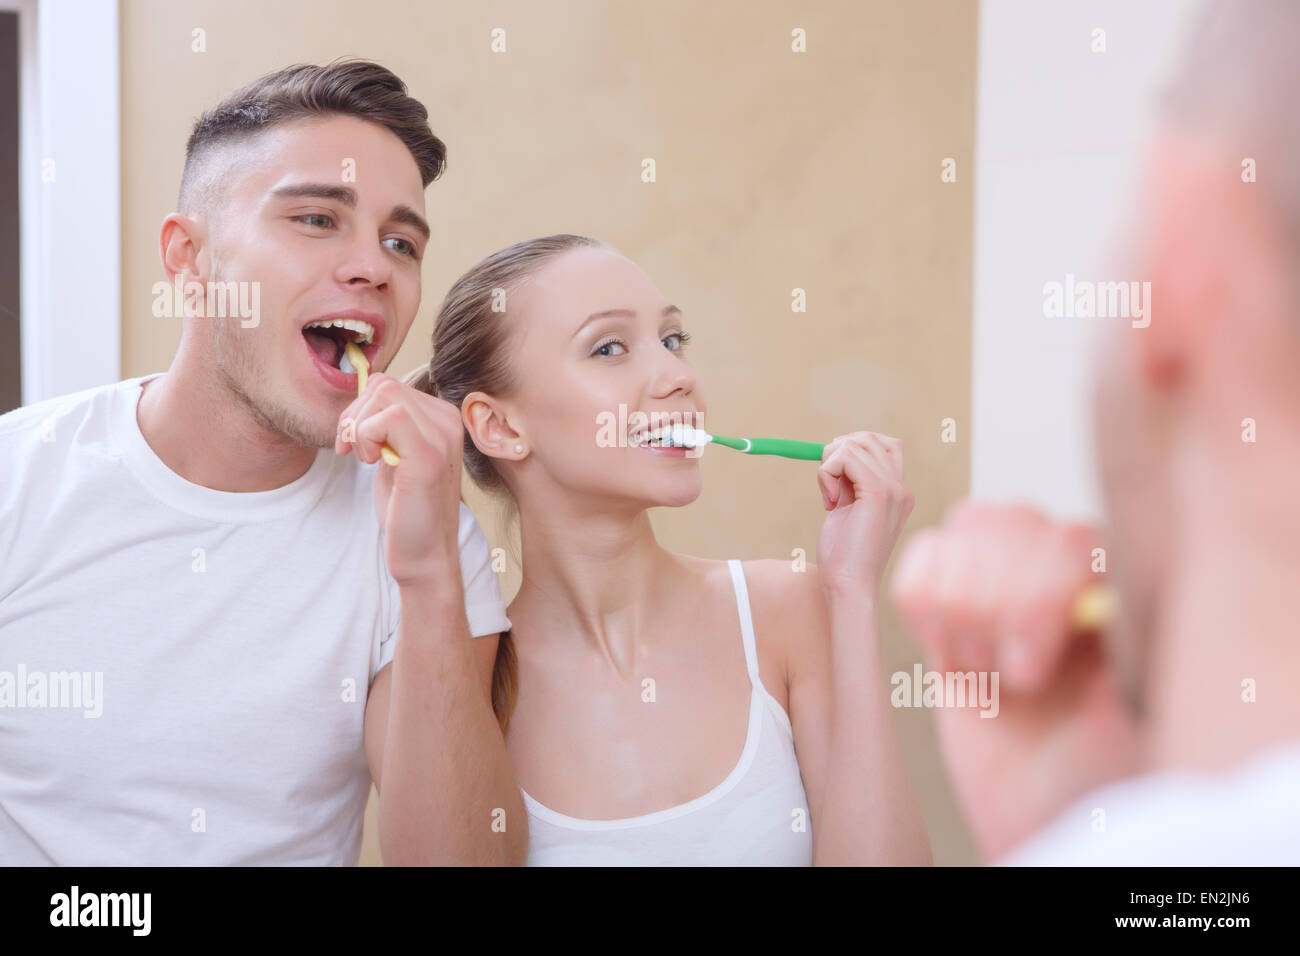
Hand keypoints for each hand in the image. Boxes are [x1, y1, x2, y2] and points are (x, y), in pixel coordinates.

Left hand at [335, 373, 463, 585]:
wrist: (424, 555)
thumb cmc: (407, 510)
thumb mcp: (394, 456)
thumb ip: (386, 426)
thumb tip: (361, 396)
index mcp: (443, 419)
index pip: (390, 385)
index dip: (360, 410)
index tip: (354, 443)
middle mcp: (448, 422)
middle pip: (384, 385)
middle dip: (355, 416)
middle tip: (353, 451)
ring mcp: (441, 436)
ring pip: (384, 394)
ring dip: (361, 427)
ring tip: (367, 458)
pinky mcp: (428, 456)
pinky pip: (387, 418)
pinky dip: (366, 438)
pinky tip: (374, 464)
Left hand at [815, 431, 914, 596]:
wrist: (850, 586)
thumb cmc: (844, 556)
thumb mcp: (847, 509)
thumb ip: (849, 483)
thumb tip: (835, 452)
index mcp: (898, 492)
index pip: (883, 444)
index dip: (851, 451)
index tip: (835, 481)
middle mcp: (901, 487)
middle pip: (867, 438)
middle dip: (837, 454)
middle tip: (829, 489)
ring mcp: (893, 489)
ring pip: (853, 444)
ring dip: (829, 465)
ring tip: (830, 498)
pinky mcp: (877, 492)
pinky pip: (845, 457)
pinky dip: (827, 472)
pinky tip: (830, 503)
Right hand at [889, 500, 1139, 860]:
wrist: (1041, 817)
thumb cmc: (1099, 776)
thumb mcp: (1137, 710)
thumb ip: (1124, 638)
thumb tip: (1097, 577)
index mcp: (1125, 590)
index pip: (1072, 536)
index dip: (1040, 593)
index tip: (1037, 671)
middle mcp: (1068, 574)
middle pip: (1015, 520)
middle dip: (1002, 604)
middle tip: (1019, 678)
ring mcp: (1005, 582)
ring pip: (967, 527)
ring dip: (964, 608)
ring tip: (989, 669)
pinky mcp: (950, 606)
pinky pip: (920, 563)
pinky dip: (924, 605)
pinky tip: (951, 651)